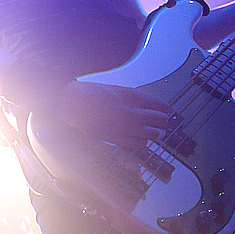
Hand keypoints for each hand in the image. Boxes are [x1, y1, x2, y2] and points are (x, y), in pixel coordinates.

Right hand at [49, 81, 170, 147]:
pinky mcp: (116, 138)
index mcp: (132, 96)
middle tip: (159, 122)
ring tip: (153, 132)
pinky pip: (140, 144)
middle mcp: (131, 112)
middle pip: (162, 121)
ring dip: (156, 133)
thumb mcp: (116, 89)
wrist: (70, 103)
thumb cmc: (89, 94)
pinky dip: (142, 142)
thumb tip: (149, 106)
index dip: (164, 110)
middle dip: (162, 122)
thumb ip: (134, 98)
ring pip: (154, 134)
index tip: (162, 111)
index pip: (163, 106)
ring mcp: (124, 126)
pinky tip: (139, 138)